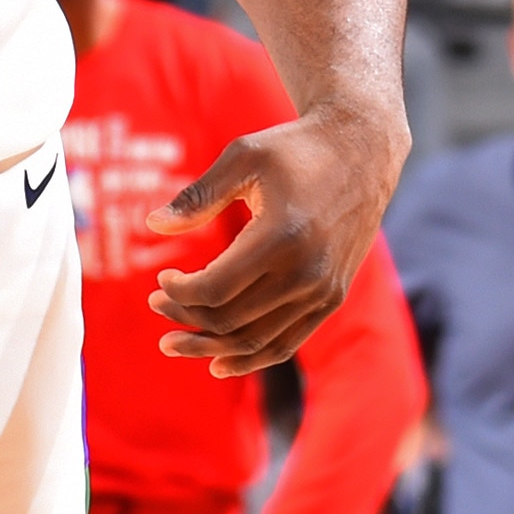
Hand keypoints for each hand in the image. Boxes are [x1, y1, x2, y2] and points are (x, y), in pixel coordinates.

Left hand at [142, 107, 403, 375]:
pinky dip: (252, 357)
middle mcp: (307, 273)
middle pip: (231, 320)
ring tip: (172, 342)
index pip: (216, 289)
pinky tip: (218, 363)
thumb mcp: (242, 158)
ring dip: (211, 346)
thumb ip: (197, 197)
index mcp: (282, 238)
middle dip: (186, 317)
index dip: (179, 292)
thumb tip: (152, 224)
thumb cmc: (294, 150)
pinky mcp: (333, 297)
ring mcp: (324, 290)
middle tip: (155, 305)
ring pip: (257, 341)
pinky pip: (288, 342)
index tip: (160, 280)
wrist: (361, 151)